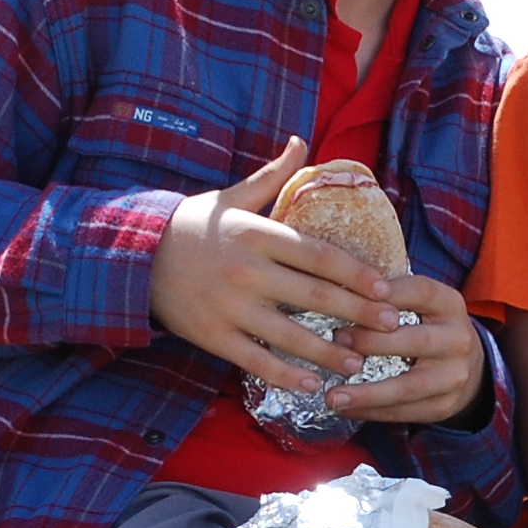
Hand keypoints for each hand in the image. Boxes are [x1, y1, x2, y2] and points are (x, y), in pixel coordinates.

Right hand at [146, 139, 404, 390]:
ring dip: (329, 352)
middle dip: (359, 314)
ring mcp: (229, 306)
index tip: (386, 288)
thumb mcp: (231, 197)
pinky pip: (255, 360)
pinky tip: (312, 385)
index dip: (356, 273)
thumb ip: (272, 176)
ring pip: (290, 335)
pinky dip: (285, 375)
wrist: (134, 255)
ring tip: (360, 363)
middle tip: (393, 327)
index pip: (319, 255)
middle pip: (315, 296)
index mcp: (257, 235)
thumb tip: (303, 142)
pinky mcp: (212, 335)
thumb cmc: (192, 225)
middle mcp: (247, 271)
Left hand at [325, 271, 491, 424]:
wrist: (466, 365)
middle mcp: (459, 339)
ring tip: (332, 396)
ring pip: (409, 386)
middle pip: (415, 342)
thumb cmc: (425, 326)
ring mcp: (455, 376)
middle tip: (335, 341)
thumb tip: (337, 289)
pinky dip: (371, 411)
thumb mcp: (418, 302)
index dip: (389, 293)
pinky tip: (345, 409)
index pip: (421, 292)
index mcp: (449, 304)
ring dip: (367, 393)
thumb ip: (387, 296)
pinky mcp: (445, 405)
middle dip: (372, 342)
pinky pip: (405, 412)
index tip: (351, 293)